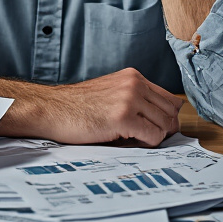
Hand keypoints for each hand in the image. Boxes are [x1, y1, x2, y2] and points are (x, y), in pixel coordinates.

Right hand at [35, 68, 181, 146]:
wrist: (50, 109)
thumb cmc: (76, 108)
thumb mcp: (111, 94)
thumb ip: (135, 100)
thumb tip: (163, 121)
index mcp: (133, 77)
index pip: (170, 99)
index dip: (167, 118)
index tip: (156, 129)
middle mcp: (134, 84)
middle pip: (172, 112)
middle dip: (164, 129)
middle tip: (145, 138)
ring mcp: (130, 99)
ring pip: (165, 125)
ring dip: (153, 137)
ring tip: (132, 139)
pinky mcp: (123, 117)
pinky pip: (153, 136)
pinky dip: (145, 144)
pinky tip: (127, 141)